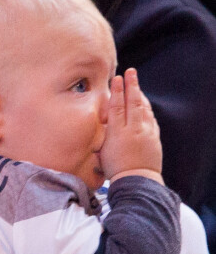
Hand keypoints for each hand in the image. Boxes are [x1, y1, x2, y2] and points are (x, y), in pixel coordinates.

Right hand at [100, 68, 163, 184]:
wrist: (136, 181)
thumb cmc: (114, 170)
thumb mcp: (102, 152)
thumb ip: (101, 137)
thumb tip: (99, 125)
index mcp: (117, 133)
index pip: (117, 107)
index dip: (117, 92)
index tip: (116, 79)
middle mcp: (133, 130)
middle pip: (133, 103)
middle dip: (131, 86)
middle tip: (131, 72)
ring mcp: (146, 133)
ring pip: (144, 108)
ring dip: (140, 94)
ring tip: (136, 84)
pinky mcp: (154, 138)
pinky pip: (151, 118)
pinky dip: (147, 108)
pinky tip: (145, 103)